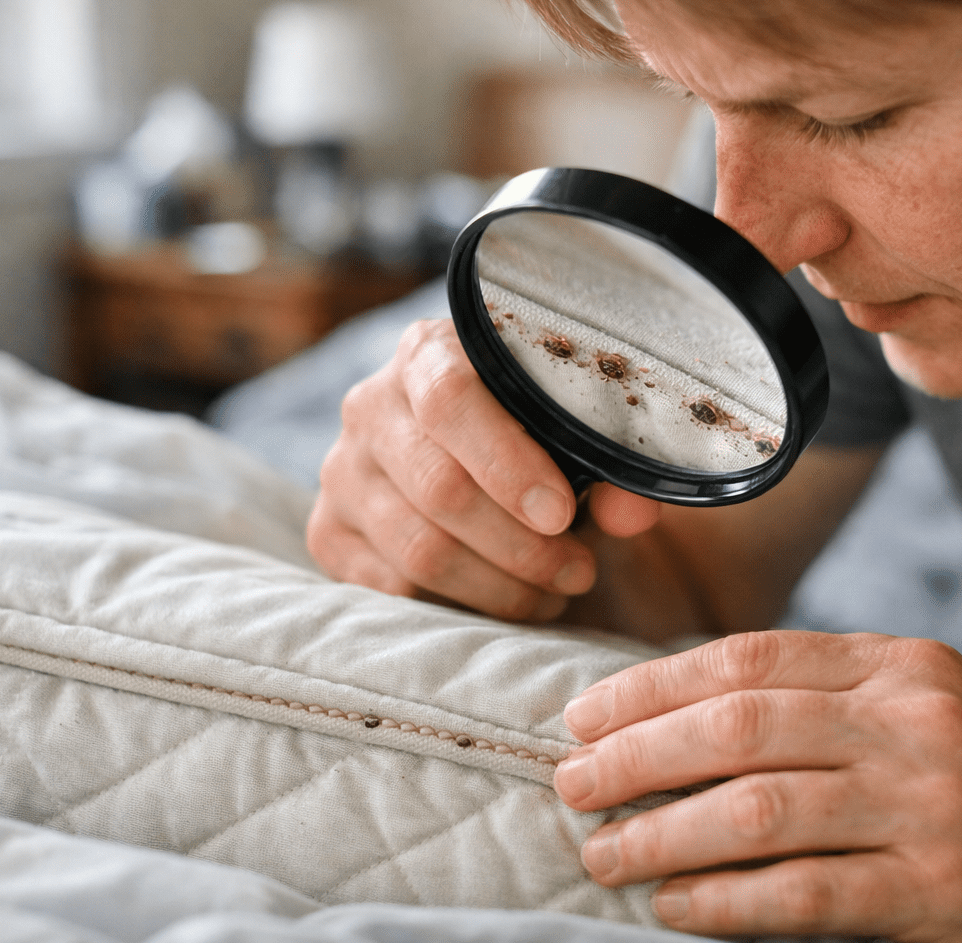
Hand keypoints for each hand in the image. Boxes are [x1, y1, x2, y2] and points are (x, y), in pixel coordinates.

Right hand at [308, 318, 657, 619]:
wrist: (464, 449)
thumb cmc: (529, 435)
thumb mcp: (573, 435)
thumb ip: (610, 469)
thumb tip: (633, 513)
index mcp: (429, 353)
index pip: (451, 401)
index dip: (508, 464)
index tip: (561, 513)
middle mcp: (370, 405)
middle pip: (440, 488)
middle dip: (522, 546)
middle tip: (579, 571)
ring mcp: (342, 471)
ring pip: (418, 549)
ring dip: (500, 586)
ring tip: (555, 592)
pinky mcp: (328, 533)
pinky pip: (390, 588)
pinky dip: (459, 607)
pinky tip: (506, 600)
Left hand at [552, 630, 961, 940]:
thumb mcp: (930, 708)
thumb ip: (829, 700)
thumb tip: (686, 715)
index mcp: (901, 666)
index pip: (750, 657)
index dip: (652, 685)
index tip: (585, 712)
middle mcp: (913, 722)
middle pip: (740, 724)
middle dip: (636, 754)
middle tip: (570, 782)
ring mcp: (930, 807)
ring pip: (758, 809)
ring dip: (661, 833)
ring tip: (602, 852)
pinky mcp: (941, 891)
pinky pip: (804, 895)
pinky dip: (725, 901)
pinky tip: (674, 905)